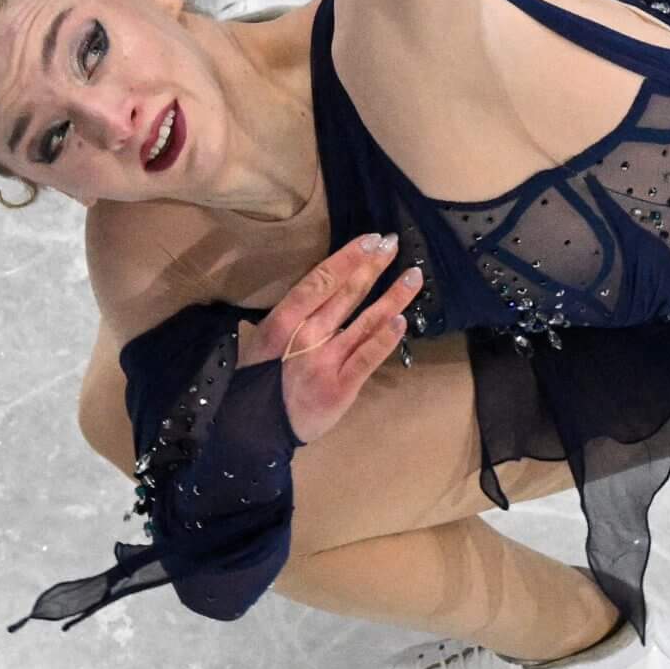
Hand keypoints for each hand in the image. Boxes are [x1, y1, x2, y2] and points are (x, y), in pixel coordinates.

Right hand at [240, 231, 422, 442]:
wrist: (256, 429)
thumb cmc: (260, 380)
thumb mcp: (264, 340)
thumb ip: (291, 316)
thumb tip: (317, 288)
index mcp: (285, 320)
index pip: (321, 281)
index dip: (348, 257)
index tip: (371, 239)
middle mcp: (307, 336)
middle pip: (346, 293)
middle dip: (372, 266)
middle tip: (393, 244)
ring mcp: (326, 361)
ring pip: (365, 321)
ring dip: (393, 297)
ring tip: (413, 276)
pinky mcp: (342, 386)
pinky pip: (368, 358)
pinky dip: (385, 338)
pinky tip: (403, 321)